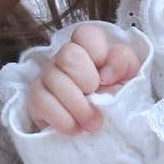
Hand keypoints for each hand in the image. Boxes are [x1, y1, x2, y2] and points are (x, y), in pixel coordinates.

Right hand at [25, 24, 141, 134]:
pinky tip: (76, 128)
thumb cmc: (114, 98)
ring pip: (54, 79)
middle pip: (68, 54)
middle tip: (98, 100)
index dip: (98, 53)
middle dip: (87, 81)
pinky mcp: (35, 98)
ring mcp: (47, 76)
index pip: (86, 34)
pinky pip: (41, 102)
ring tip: (93, 123)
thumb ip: (123, 62)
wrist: (103, 129)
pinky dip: (63, 120)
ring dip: (78, 107)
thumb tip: (105, 71)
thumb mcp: (128, 78)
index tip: (107, 78)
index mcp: (88, 48)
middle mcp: (64, 57)